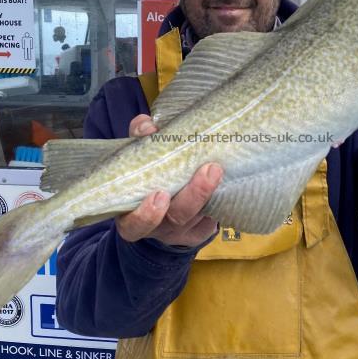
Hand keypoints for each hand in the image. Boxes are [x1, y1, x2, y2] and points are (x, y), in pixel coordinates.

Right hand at [115, 114, 221, 247]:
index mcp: (131, 218)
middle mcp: (157, 228)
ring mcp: (180, 232)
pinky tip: (226, 181)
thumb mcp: (137, 160)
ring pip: (198, 216)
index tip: (160, 194)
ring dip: (209, 192)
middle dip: (193, 196)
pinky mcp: (199, 231)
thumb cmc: (145, 176)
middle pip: (176, 218)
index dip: (145, 215)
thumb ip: (138, 142)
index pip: (133, 226)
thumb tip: (148, 127)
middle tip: (208, 169)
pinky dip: (218, 200)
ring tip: (217, 169)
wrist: (159, 203)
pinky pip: (211, 219)